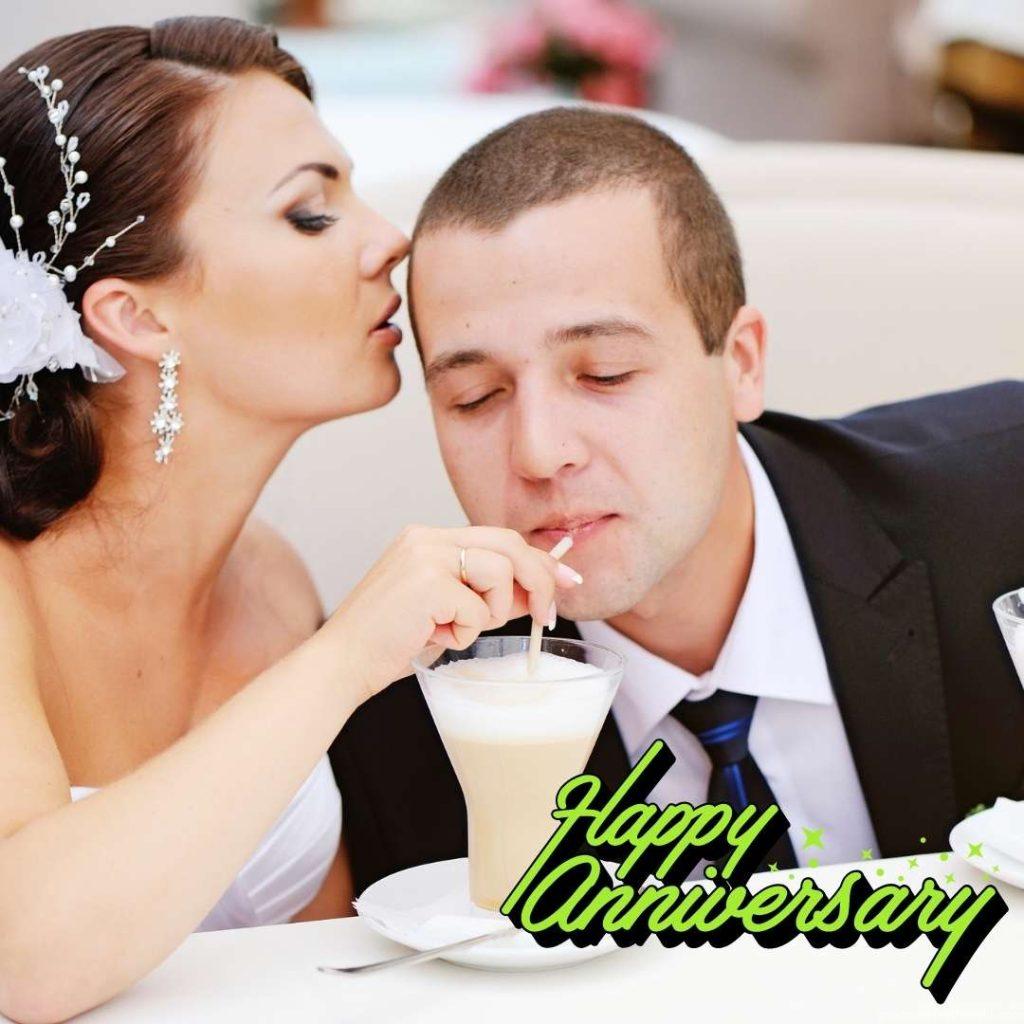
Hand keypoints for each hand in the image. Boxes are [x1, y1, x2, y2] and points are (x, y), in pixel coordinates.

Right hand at [322, 526, 581, 698]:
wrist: (342, 664)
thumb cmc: (391, 642)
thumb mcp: (447, 612)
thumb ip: (488, 595)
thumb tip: (541, 592)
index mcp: (429, 539)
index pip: (500, 538)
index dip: (539, 559)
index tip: (567, 580)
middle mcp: (426, 537)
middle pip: (510, 544)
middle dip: (540, 580)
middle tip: (546, 616)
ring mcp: (425, 556)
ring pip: (501, 573)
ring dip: (492, 612)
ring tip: (456, 630)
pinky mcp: (426, 583)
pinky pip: (479, 609)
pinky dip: (465, 632)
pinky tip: (434, 637)